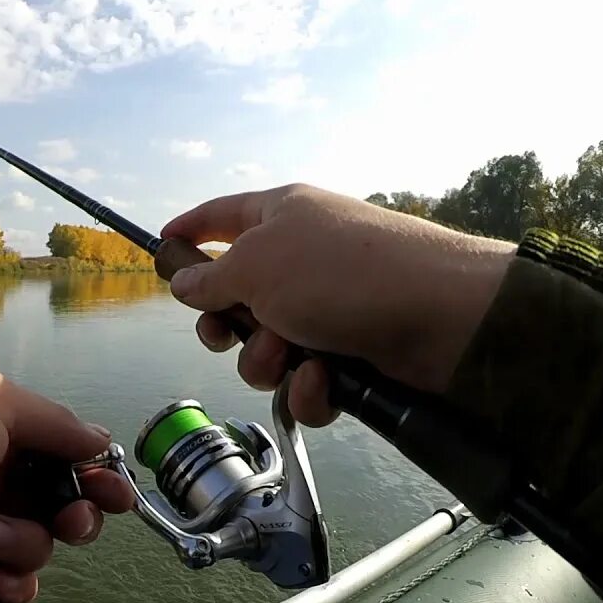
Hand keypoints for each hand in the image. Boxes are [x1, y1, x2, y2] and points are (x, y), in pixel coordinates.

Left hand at [0, 367, 133, 602]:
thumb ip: (52, 421)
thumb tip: (98, 439)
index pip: (60, 449)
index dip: (93, 468)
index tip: (115, 488)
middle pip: (60, 499)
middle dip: (79, 511)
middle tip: (72, 519)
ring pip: (39, 544)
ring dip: (28, 543)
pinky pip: (12, 587)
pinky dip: (15, 584)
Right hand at [162, 184, 515, 425]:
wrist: (442, 316)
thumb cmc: (342, 273)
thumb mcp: (257, 266)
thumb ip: (210, 279)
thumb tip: (184, 282)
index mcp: (281, 216)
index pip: (221, 215)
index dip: (189, 229)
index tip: (161, 247)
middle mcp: (303, 258)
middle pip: (237, 297)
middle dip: (229, 327)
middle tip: (229, 334)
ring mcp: (329, 307)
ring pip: (267, 347)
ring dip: (269, 361)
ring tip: (294, 355)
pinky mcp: (352, 353)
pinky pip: (305, 378)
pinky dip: (308, 386)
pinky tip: (324, 380)